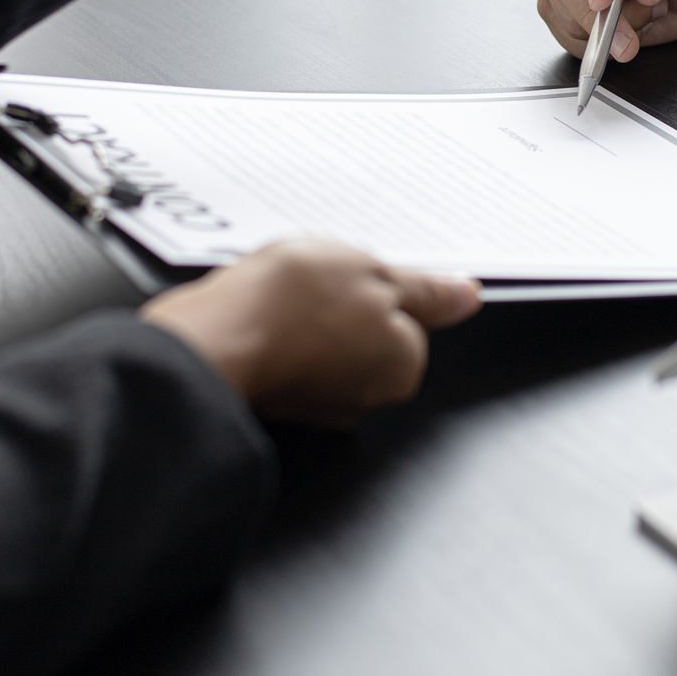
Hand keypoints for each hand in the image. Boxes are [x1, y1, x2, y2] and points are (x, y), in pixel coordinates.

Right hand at [139, 239, 481, 425]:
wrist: (209, 339)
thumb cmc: (291, 304)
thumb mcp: (372, 272)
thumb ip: (426, 290)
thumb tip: (466, 296)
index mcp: (400, 366)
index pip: (404, 318)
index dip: (375, 285)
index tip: (350, 272)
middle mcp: (364, 397)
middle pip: (365, 335)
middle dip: (341, 305)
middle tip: (313, 279)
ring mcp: (316, 403)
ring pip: (322, 343)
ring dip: (305, 316)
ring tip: (280, 294)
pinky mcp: (274, 398)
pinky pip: (286, 355)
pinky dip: (275, 334)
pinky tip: (258, 314)